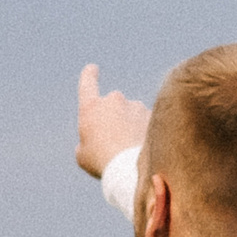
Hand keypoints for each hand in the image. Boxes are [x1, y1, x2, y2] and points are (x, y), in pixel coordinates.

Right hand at [76, 63, 149, 183]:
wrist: (131, 168)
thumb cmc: (102, 162)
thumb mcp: (83, 155)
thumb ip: (86, 141)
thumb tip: (95, 140)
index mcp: (91, 107)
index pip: (88, 83)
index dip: (89, 75)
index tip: (92, 68)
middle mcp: (113, 100)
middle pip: (112, 105)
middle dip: (113, 118)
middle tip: (113, 143)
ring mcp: (135, 106)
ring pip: (132, 114)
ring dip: (131, 126)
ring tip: (129, 151)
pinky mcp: (154, 115)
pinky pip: (148, 122)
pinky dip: (146, 132)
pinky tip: (144, 149)